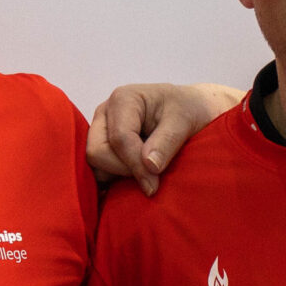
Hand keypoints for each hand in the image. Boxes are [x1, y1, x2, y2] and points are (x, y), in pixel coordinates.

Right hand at [86, 83, 244, 193]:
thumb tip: (148, 165)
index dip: (135, 165)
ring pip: (95, 165)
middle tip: (151, 177)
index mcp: (123, 99)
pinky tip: (135, 179)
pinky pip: (98, 171)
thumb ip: (166, 141)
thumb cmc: (188, 110)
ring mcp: (100, 131)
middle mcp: (105, 114)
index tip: (154, 185)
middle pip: (96, 153)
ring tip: (147, 173)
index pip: (119, 139)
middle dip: (123, 170)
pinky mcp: (103, 147)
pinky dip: (114, 180)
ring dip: (119, 176)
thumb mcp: (184, 121)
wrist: (190, 110)